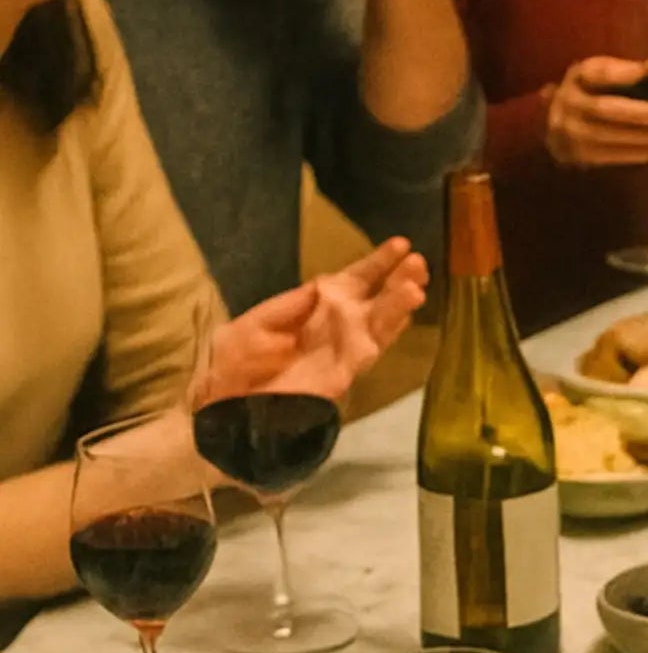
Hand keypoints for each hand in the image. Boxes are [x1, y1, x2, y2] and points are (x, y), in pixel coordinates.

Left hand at [205, 240, 428, 403]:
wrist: (222, 407)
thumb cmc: (233, 364)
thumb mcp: (257, 323)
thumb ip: (290, 305)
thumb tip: (325, 285)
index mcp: (318, 310)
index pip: (356, 282)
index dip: (377, 265)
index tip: (401, 244)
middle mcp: (338, 330)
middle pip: (376, 302)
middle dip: (399, 282)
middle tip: (419, 262)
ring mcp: (342, 353)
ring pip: (379, 326)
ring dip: (398, 307)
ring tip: (417, 287)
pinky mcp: (340, 376)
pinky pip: (366, 353)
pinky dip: (384, 337)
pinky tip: (403, 320)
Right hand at [544, 57, 647, 168]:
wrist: (560, 122)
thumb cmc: (594, 93)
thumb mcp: (602, 74)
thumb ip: (629, 71)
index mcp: (578, 77)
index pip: (595, 73)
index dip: (617, 73)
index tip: (641, 72)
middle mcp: (569, 102)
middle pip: (603, 108)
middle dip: (638, 113)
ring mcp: (571, 130)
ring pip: (609, 136)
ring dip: (644, 139)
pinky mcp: (579, 153)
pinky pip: (611, 156)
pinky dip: (637, 154)